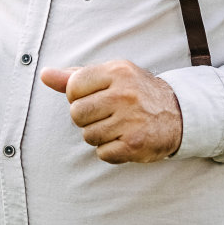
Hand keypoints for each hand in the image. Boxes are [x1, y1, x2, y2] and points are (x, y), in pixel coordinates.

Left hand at [39, 60, 182, 163]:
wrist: (179, 114)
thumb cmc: (137, 92)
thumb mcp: (111, 76)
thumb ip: (76, 76)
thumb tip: (44, 74)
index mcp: (117, 71)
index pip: (73, 87)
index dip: (78, 97)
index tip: (94, 98)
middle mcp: (124, 94)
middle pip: (76, 113)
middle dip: (86, 118)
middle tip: (106, 115)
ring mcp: (130, 119)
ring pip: (88, 135)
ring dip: (99, 136)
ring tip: (118, 127)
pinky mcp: (134, 144)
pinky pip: (102, 153)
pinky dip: (110, 150)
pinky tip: (125, 139)